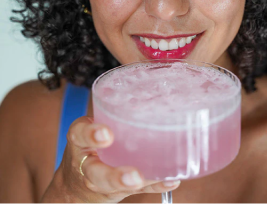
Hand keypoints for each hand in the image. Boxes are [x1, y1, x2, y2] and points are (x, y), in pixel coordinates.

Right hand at [42, 116, 180, 203]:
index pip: (79, 134)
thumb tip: (155, 95)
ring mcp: (101, 181)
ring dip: (133, 185)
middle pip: (97, 173)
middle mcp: (88, 163)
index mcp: (81, 140)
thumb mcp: (92, 126)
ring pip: (113, 186)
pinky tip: (169, 180)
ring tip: (151, 179)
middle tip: (133, 175)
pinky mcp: (117, 190)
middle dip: (115, 176)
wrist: (77, 180)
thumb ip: (115, 115)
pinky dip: (154, 185)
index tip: (107, 134)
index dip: (91, 134)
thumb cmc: (92, 143)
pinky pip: (136, 190)